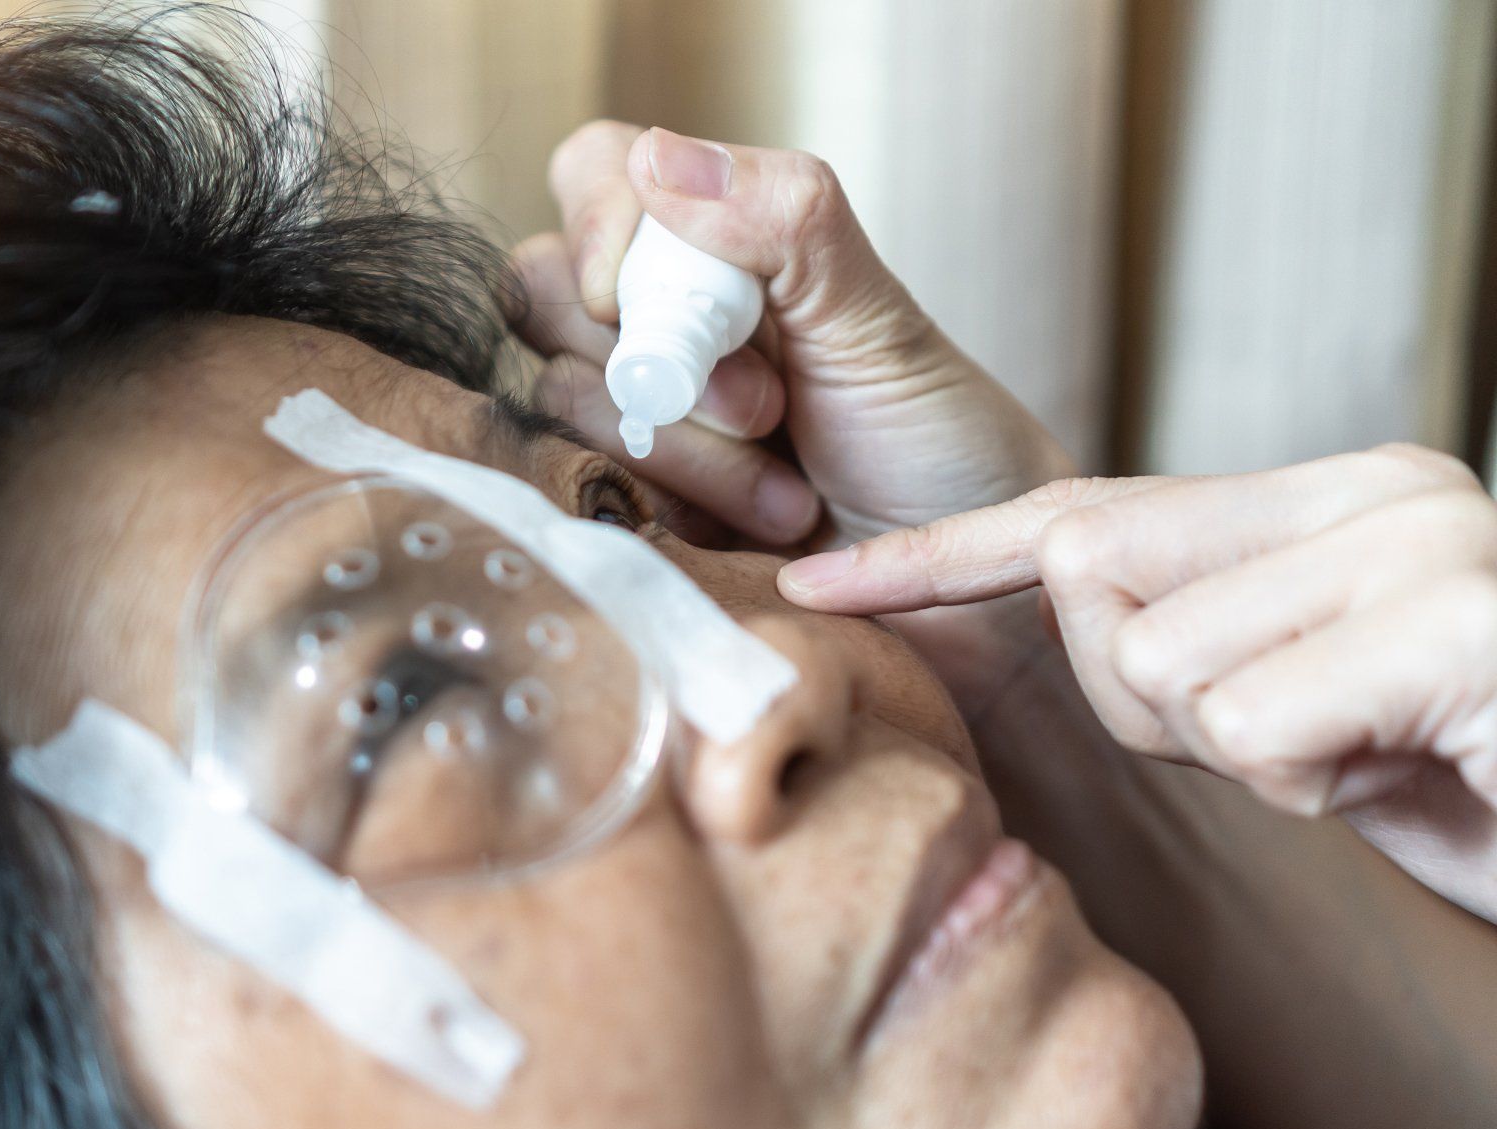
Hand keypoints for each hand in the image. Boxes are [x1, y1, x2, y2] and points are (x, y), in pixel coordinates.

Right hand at [509, 122, 1073, 545]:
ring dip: (694, 454)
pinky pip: (581, 490)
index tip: (675, 300)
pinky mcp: (622, 506)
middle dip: (662, 361)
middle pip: (544, 290)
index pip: (593, 175)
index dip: (602, 229)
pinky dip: (681, 512)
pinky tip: (756, 533)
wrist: (959, 597)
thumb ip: (785, 220)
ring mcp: (631, 416)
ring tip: (792, 494)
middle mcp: (655, 323)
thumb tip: (658, 155)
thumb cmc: (935, 447)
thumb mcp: (876, 320)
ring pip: (564, 400)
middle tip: (772, 407)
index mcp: (714, 249)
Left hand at [778, 445, 1496, 920]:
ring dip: (1243, 753)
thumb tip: (1058, 623)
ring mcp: (1419, 540)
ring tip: (1366, 755)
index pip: (1081, 511)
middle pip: (1093, 570)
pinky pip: (1258, 719)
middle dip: (1135, 692)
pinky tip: (1406, 771)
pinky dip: (1308, 780)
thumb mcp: (1294, 711)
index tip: (815, 590)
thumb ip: (1185, 650)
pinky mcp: (1458, 615)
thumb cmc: (1462, 782)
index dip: (937, 558)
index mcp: (1317, 499)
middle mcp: (1368, 489)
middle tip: (1279, 743)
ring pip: (1169, 664)